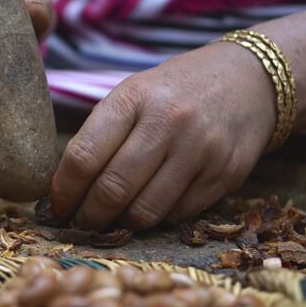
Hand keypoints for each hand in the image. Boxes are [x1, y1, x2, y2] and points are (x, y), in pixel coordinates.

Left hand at [50, 4, 305, 230]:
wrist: (248, 81)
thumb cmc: (173, 93)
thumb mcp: (132, 96)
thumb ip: (100, 137)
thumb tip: (64, 191)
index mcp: (133, 98)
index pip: (83, 157)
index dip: (64, 192)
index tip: (57, 207)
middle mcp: (168, 122)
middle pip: (112, 190)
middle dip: (88, 217)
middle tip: (80, 224)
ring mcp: (201, 150)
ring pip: (145, 211)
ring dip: (120, 225)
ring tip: (111, 221)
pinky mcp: (225, 174)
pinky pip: (177, 215)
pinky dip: (155, 220)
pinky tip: (147, 210)